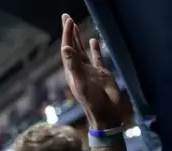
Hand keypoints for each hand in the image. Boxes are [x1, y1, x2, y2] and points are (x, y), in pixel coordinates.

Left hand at [60, 14, 120, 128]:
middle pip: (72, 46)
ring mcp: (90, 69)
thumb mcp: (81, 82)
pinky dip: (95, 48)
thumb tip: (65, 48)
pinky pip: (97, 57)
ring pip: (82, 50)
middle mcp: (79, 68)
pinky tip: (93, 40)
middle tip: (66, 17)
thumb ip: (73, 65)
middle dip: (69, 32)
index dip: (67, 34)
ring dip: (78, 38)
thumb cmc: (91, 100)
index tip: (68, 20)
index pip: (68, 48)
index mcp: (72, 70)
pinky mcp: (102, 72)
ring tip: (75, 25)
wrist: (105, 112)